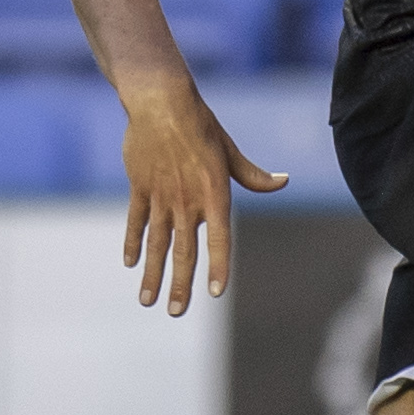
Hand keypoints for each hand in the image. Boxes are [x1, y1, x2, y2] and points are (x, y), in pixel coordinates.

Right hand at [120, 76, 287, 316]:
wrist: (161, 102)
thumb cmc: (200, 125)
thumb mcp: (229, 151)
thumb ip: (253, 176)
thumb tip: (283, 181)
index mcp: (213, 193)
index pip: (219, 238)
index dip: (218, 266)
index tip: (215, 292)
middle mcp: (186, 201)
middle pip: (183, 251)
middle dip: (180, 285)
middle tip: (176, 312)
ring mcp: (160, 196)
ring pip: (156, 243)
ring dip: (152, 274)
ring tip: (148, 301)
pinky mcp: (140, 188)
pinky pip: (135, 221)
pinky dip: (133, 243)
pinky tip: (130, 263)